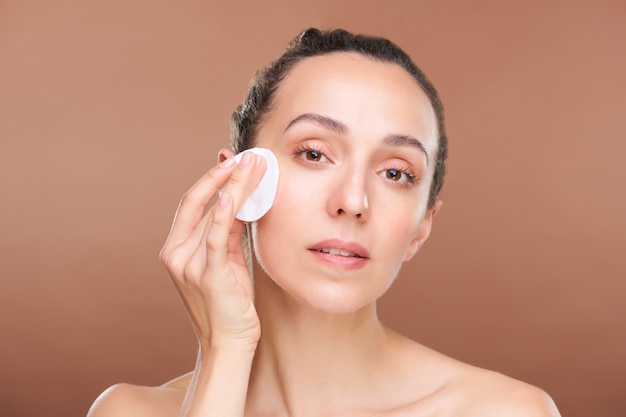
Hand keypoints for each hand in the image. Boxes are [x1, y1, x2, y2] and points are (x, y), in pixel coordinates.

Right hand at [159, 151, 266, 351]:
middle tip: (248, 156)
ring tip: (255, 166)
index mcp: (176, 247)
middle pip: (201, 202)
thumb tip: (238, 199)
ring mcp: (188, 264)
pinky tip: (233, 194)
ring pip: (212, 214)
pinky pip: (216, 237)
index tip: (233, 160)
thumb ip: (227, 232)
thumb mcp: (225, 260)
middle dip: (226, 175)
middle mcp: (176, 253)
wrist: (229, 342)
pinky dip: (224, 213)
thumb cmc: (230, 302)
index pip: (192, 203)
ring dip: (235, 187)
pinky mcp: (208, 275)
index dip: (212, 178)